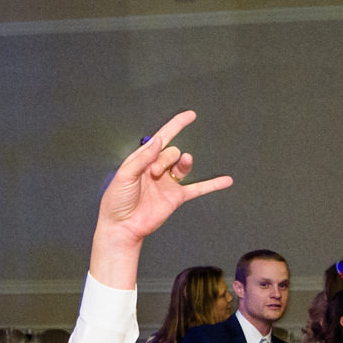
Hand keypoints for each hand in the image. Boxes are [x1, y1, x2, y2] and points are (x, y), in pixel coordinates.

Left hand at [95, 111, 232, 247]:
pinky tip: (226, 180)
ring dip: (184, 163)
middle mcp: (156, 169)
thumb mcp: (125, 175)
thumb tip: (158, 140)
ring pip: (183, 165)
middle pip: (172, 152)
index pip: (161, 138)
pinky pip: (197, 188)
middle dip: (165, 159)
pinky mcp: (175, 197)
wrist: (122, 227)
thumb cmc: (116, 201)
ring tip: (178, 167)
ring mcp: (167, 183)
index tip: (190, 115)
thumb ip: (143, 157)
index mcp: (142, 160)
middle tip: (153, 173)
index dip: (176, 126)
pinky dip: (212, 184)